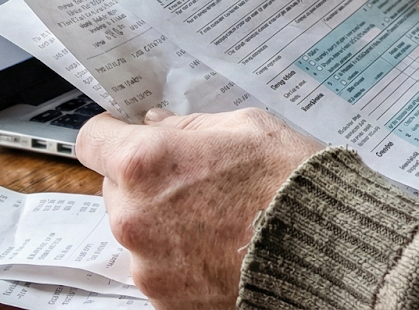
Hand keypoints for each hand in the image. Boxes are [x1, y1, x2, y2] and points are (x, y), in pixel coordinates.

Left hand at [76, 107, 322, 309]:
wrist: (326, 249)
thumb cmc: (290, 183)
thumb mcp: (244, 127)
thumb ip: (187, 126)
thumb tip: (157, 125)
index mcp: (145, 164)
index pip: (92, 140)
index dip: (112, 134)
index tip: (127, 134)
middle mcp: (134, 217)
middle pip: (115, 189)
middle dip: (145, 181)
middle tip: (193, 179)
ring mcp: (148, 265)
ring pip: (137, 232)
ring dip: (162, 223)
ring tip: (217, 218)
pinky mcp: (167, 300)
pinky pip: (159, 269)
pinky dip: (181, 259)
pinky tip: (220, 247)